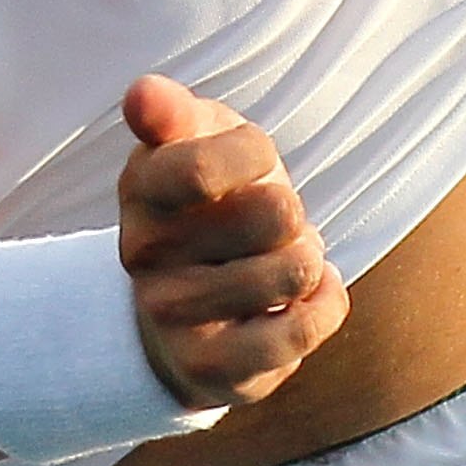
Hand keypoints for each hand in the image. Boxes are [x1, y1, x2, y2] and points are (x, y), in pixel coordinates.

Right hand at [118, 76, 349, 412]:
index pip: (201, 168)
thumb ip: (173, 112)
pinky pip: (298, 334)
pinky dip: (323, 305)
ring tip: (284, 261)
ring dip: (308, 260)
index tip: (254, 159)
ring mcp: (171, 316)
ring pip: (292, 272)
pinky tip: (307, 296)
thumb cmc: (208, 201)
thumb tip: (142, 94)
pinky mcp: (209, 371)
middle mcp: (142, 254)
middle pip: (275, 213)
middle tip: (271, 220)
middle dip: (292, 210)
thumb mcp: (193, 141)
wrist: (181, 307)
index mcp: (141, 187)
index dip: (255, 154)